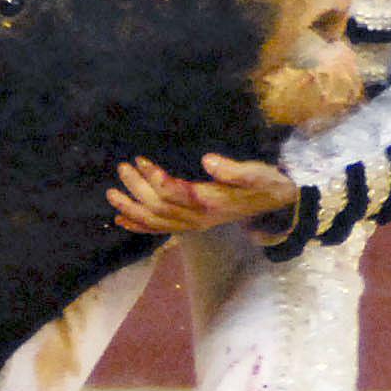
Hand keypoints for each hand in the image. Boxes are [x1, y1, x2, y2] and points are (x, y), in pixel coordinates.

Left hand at [106, 154, 298, 236]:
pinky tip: (122, 220)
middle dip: (136, 189)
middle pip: (158, 208)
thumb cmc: (266, 183)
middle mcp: (199, 218)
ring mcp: (194, 224)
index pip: (173, 193)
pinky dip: (140, 226)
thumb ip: (234, 169)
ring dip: (132, 209)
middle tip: (122, 168)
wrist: (278, 203)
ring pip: (156, 222)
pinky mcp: (193, 225)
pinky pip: (162, 230)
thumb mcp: (257, 173)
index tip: (140, 160)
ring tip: (112, 195)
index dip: (154, 178)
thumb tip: (208, 161)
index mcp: (210, 202)